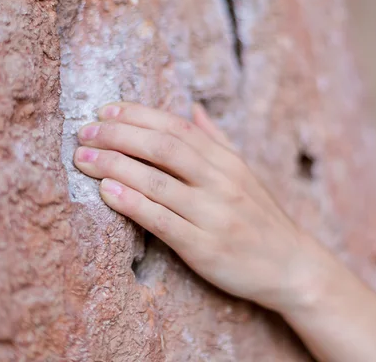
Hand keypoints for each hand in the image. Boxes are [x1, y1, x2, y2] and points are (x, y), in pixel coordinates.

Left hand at [74, 102, 320, 310]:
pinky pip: (162, 221)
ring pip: (157, 181)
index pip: (178, 127)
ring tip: (84, 159)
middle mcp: (221, 181)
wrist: (291, 266)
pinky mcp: (204, 247)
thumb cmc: (260, 217)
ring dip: (115, 166)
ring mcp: (214, 214)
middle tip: (84, 133)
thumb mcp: (245, 172)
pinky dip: (132, 204)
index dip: (138, 115)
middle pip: (163, 147)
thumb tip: (194, 108)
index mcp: (228, 161)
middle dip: (119, 135)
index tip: (106, 110)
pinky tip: (107, 192)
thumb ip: (217, 140)